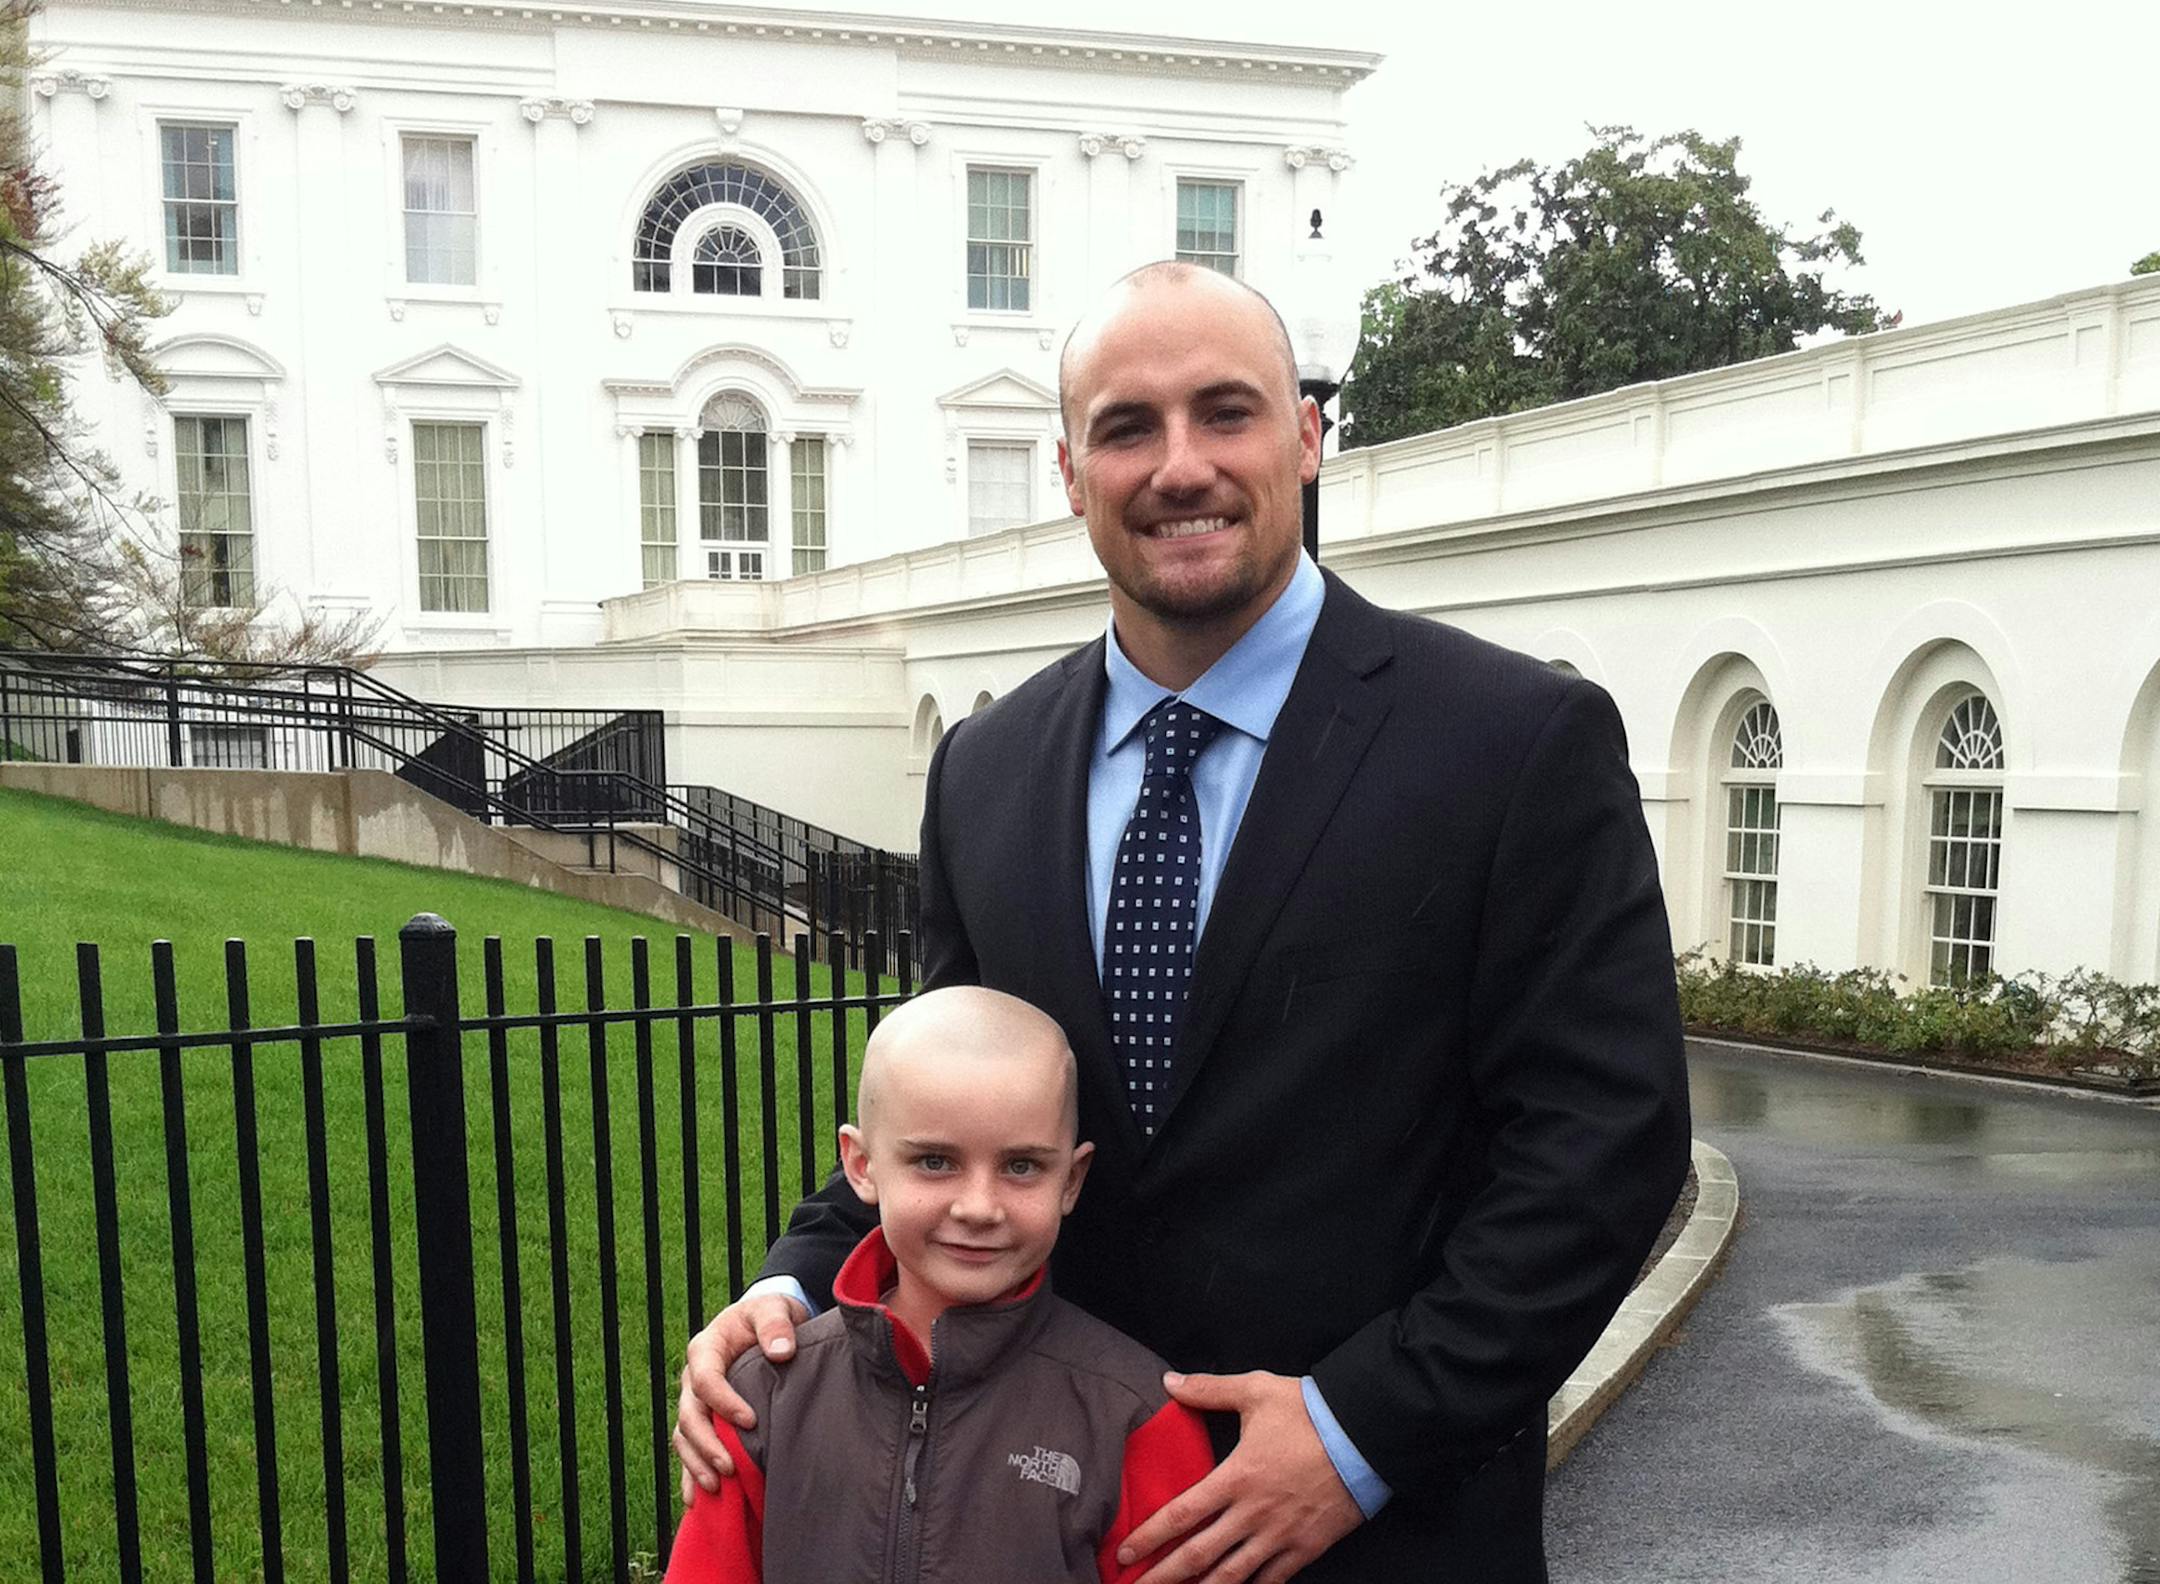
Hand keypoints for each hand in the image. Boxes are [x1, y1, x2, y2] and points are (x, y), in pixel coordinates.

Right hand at [673, 1292, 808, 1503]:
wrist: (763, 1322)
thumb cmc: (769, 1315)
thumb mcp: (774, 1308)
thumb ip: (776, 1325)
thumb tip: (781, 1352)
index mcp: (705, 1349)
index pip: (705, 1380)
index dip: (724, 1403)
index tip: (751, 1421)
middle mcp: (692, 1378)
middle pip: (688, 1416)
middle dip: (706, 1445)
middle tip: (730, 1468)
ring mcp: (694, 1401)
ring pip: (683, 1437)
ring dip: (696, 1464)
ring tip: (716, 1488)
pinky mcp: (703, 1418)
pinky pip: (689, 1449)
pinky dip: (690, 1474)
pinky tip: (697, 1500)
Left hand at [1121, 1370, 1363, 1583]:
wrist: (1366, 1434)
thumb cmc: (1310, 1412)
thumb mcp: (1256, 1390)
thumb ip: (1208, 1389)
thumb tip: (1168, 1381)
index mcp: (1236, 1477)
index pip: (1181, 1514)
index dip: (1149, 1537)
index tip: (1125, 1552)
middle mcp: (1253, 1514)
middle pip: (1198, 1555)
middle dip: (1164, 1576)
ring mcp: (1280, 1535)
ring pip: (1232, 1576)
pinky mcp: (1306, 1547)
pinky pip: (1273, 1579)